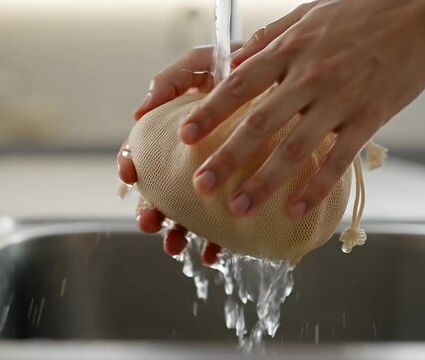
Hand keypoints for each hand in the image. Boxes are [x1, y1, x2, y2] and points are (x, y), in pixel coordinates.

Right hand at [122, 45, 241, 263]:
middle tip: (150, 224)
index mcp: (179, 130)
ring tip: (175, 245)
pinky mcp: (246, 193)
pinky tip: (215, 253)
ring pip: (190, 214)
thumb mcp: (207, 63)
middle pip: (162, 190)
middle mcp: (195, 158)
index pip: (145, 149)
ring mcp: (220, 178)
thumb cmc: (245, 65)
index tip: (129, 175)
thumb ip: (173, 80)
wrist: (295, 77)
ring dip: (178, 233)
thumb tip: (140, 111)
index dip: (133, 163)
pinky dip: (217, 243)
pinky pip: (227, 225)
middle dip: (151, 210)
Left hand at [180, 0, 424, 218]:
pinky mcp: (369, 118)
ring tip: (239, 208)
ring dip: (264, 182)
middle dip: (227, 157)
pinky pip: (338, 160)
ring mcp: (340, 100)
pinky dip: (316, 188)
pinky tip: (296, 210)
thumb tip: (235, 63)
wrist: (424, 13)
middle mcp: (310, 77)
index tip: (186, 135)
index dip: (211, 111)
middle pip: (260, 124)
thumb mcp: (309, 14)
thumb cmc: (364, 11)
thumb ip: (271, 39)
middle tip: (201, 185)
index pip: (240, 83)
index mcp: (292, 49)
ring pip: (295, 149)